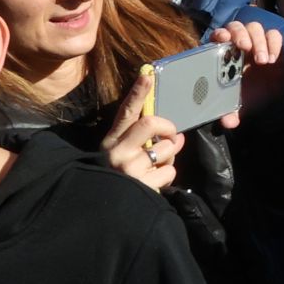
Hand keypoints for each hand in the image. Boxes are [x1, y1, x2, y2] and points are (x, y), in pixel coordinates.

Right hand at [100, 73, 183, 190]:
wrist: (107, 208)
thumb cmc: (120, 176)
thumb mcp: (124, 154)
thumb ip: (145, 141)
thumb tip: (176, 136)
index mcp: (112, 140)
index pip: (126, 112)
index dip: (138, 93)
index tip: (148, 75)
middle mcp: (117, 151)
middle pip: (151, 123)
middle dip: (168, 129)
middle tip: (171, 137)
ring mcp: (129, 169)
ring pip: (165, 149)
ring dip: (170, 156)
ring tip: (158, 166)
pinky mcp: (141, 185)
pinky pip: (169, 171)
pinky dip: (167, 175)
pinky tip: (155, 182)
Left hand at [208, 21, 283, 128]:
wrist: (271, 100)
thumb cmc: (248, 98)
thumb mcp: (237, 107)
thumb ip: (230, 113)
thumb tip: (228, 122)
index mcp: (224, 54)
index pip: (218, 36)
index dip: (220, 34)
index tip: (223, 40)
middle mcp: (239, 44)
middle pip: (236, 26)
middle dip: (240, 34)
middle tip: (245, 47)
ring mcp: (257, 43)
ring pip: (255, 27)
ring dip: (258, 40)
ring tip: (262, 61)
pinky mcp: (274, 45)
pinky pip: (275, 35)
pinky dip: (274, 44)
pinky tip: (273, 59)